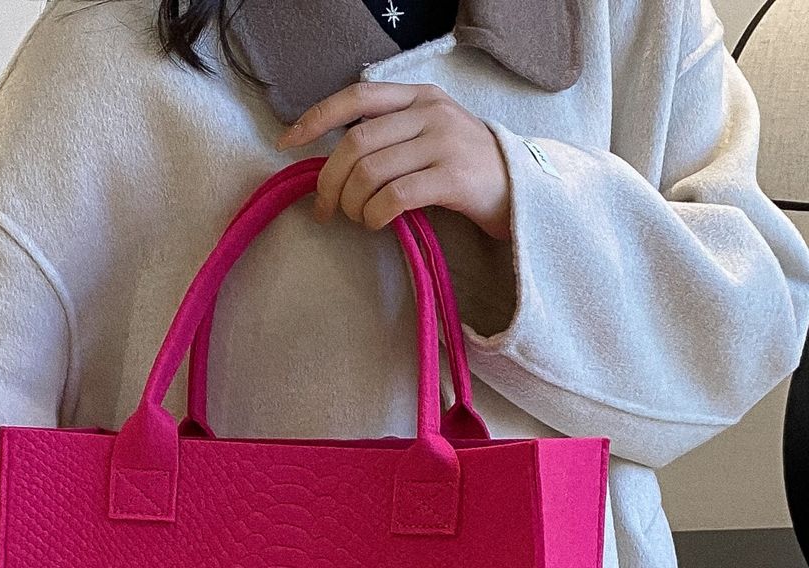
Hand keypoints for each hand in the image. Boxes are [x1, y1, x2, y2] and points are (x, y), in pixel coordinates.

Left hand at [275, 81, 510, 240]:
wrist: (526, 192)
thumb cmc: (469, 171)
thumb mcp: (432, 136)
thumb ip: (392, 137)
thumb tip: (336, 162)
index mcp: (419, 97)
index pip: (356, 97)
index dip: (316, 119)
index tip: (287, 143)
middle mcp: (429, 113)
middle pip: (355, 143)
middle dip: (329, 181)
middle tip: (325, 210)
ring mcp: (443, 143)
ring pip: (370, 171)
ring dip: (351, 203)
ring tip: (357, 218)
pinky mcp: (452, 178)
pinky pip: (393, 196)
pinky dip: (374, 215)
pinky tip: (376, 224)